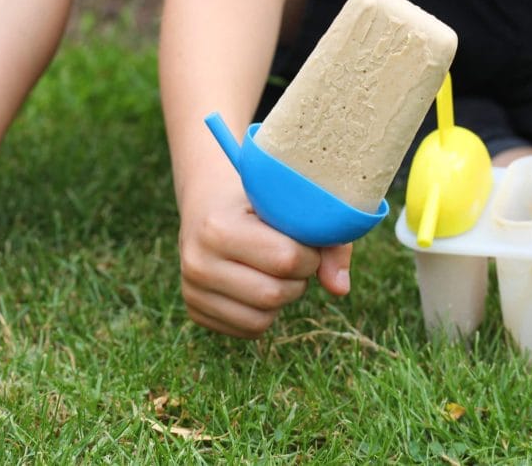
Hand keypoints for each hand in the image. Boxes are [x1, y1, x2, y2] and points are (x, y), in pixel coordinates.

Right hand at [178, 173, 351, 337]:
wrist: (210, 203)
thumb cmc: (261, 202)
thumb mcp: (292, 206)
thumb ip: (328, 242)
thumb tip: (340, 290)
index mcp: (218, 227)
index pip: (286, 259)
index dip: (309, 255)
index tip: (305, 240)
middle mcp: (197, 262)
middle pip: (274, 294)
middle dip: (298, 279)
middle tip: (295, 257)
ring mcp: (191, 289)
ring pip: (261, 319)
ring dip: (283, 298)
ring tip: (275, 269)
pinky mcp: (195, 311)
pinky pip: (248, 330)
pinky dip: (266, 312)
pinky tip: (260, 283)